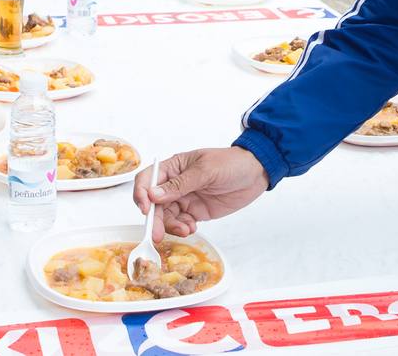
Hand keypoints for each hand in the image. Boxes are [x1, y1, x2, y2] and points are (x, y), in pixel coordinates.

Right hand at [132, 147, 268, 241]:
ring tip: (185, 229)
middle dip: (154, 219)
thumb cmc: (231, 163)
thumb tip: (153, 195)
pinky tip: (191, 228)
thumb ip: (180, 184)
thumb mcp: (206, 171)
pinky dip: (182, 228)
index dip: (141, 194)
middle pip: (154, 204)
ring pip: (166, 216)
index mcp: (173, 167)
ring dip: (171, 226)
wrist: (256, 173)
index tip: (145, 210)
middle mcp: (175, 184)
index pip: (147, 179)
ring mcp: (184, 198)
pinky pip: (181, 223)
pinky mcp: (195, 212)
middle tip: (156, 234)